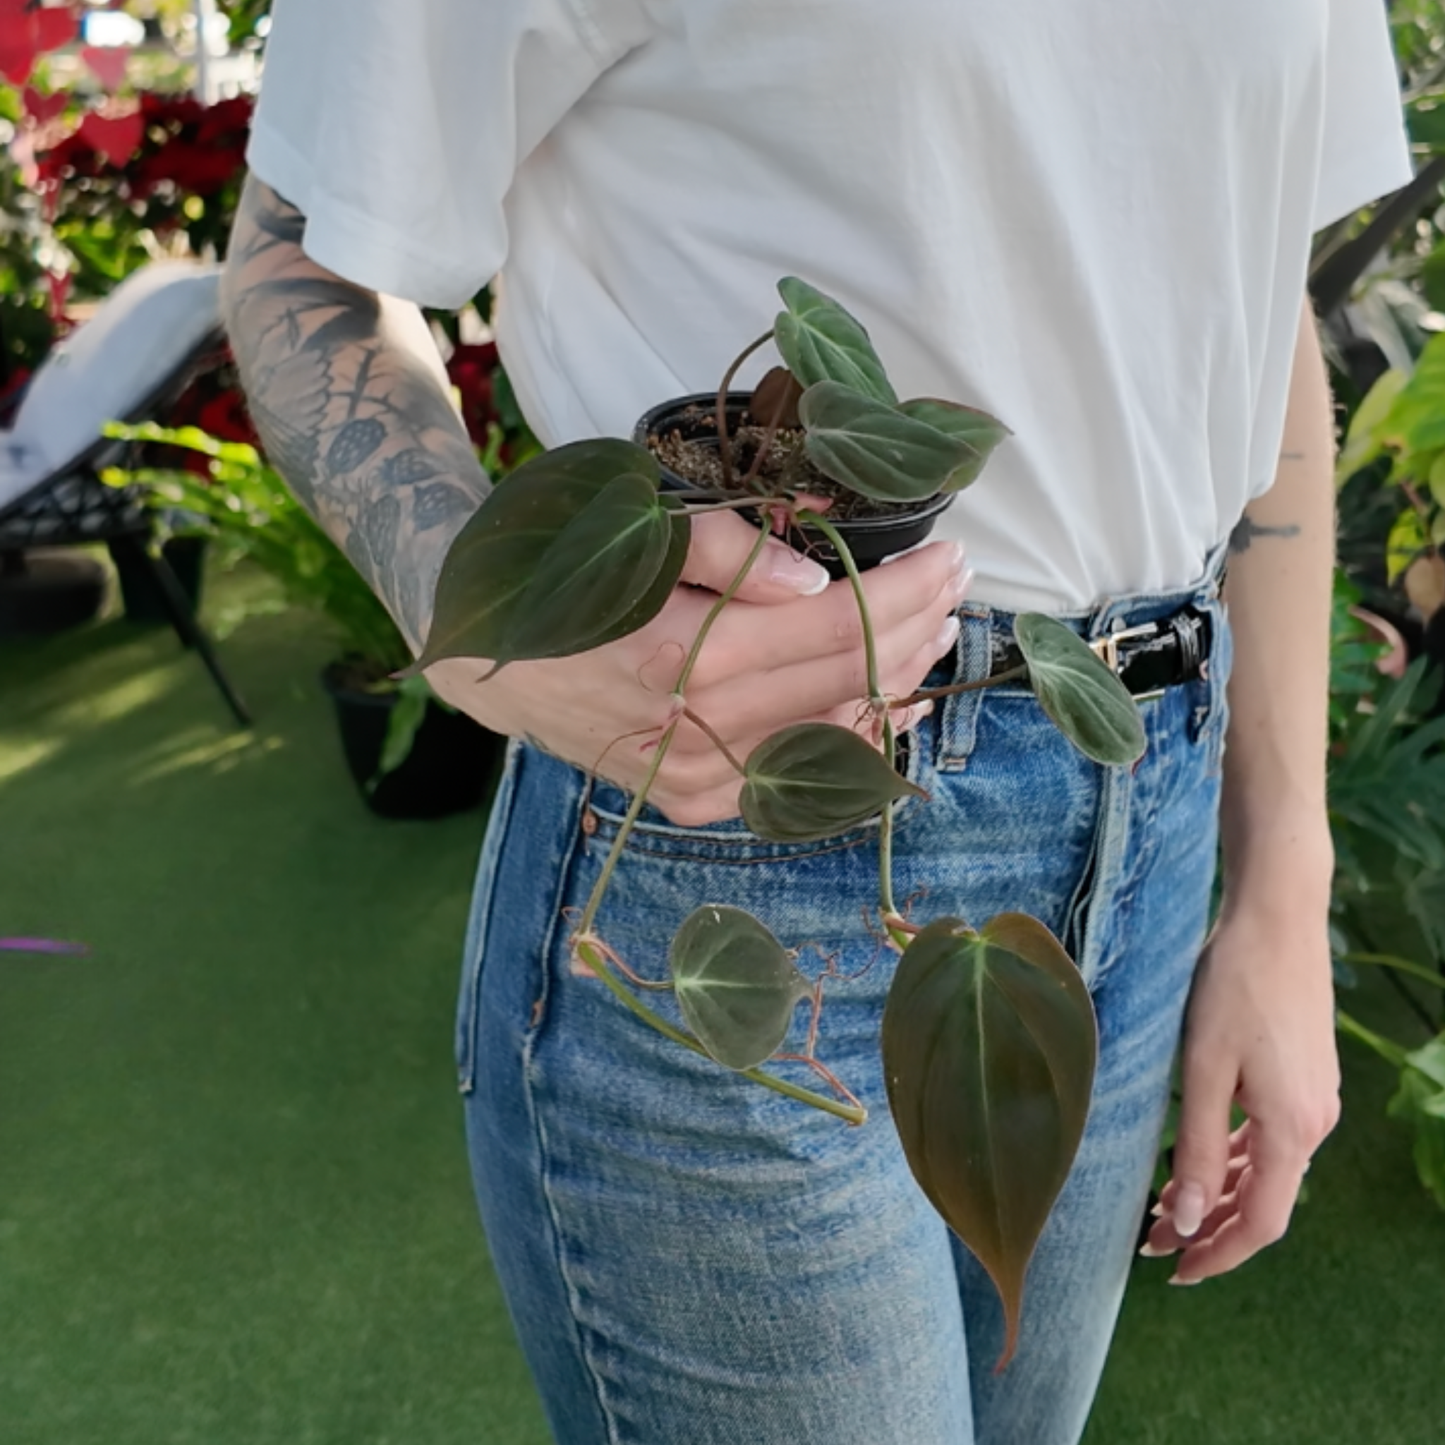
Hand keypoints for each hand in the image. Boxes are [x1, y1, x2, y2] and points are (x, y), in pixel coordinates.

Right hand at [425, 509, 969, 824]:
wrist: (487, 662)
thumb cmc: (563, 581)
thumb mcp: (629, 535)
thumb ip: (723, 553)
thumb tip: (815, 580)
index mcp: (685, 656)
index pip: (836, 624)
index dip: (904, 589)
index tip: (950, 554)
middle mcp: (700, 731)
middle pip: (848, 678)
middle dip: (916, 627)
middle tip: (957, 585)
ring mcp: (701, 777)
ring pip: (836, 733)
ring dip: (898, 682)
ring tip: (936, 633)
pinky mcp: (695, 801)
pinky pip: (799, 774)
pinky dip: (854, 736)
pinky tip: (892, 706)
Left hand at [1143, 898, 1339, 1283]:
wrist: (1276, 919)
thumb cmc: (1233, 986)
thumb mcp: (1203, 1069)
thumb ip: (1198, 1147)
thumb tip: (1187, 1218)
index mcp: (1293, 1129)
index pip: (1260, 1222)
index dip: (1218, 1253)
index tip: (1176, 1271)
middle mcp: (1314, 1124)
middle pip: (1264, 1201)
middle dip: (1209, 1228)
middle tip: (1154, 1243)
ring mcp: (1314, 1101)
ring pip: (1267, 1171)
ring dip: (1220, 1194)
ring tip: (1165, 1208)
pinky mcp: (1304, 1078)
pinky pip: (1271, 1139)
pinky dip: (1236, 1159)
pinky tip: (1203, 1158)